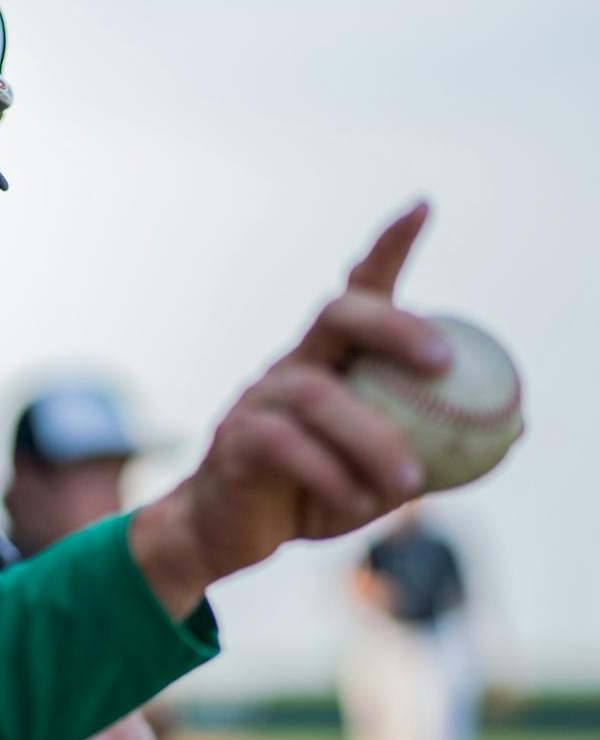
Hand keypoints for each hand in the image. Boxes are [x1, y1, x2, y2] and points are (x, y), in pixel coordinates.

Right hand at [132, 204, 450, 615]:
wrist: (223, 531)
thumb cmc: (308, 494)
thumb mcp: (378, 472)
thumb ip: (430, 445)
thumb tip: (515, 430)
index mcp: (327, 363)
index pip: (357, 293)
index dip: (387, 248)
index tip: (422, 207)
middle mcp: (291, 365)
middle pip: (336, 316)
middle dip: (392, 326)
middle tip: (441, 363)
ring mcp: (258, 398)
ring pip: (318, 395)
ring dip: (373, 439)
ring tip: (407, 482)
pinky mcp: (235, 438)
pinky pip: (287, 446)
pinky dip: (331, 476)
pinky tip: (354, 502)